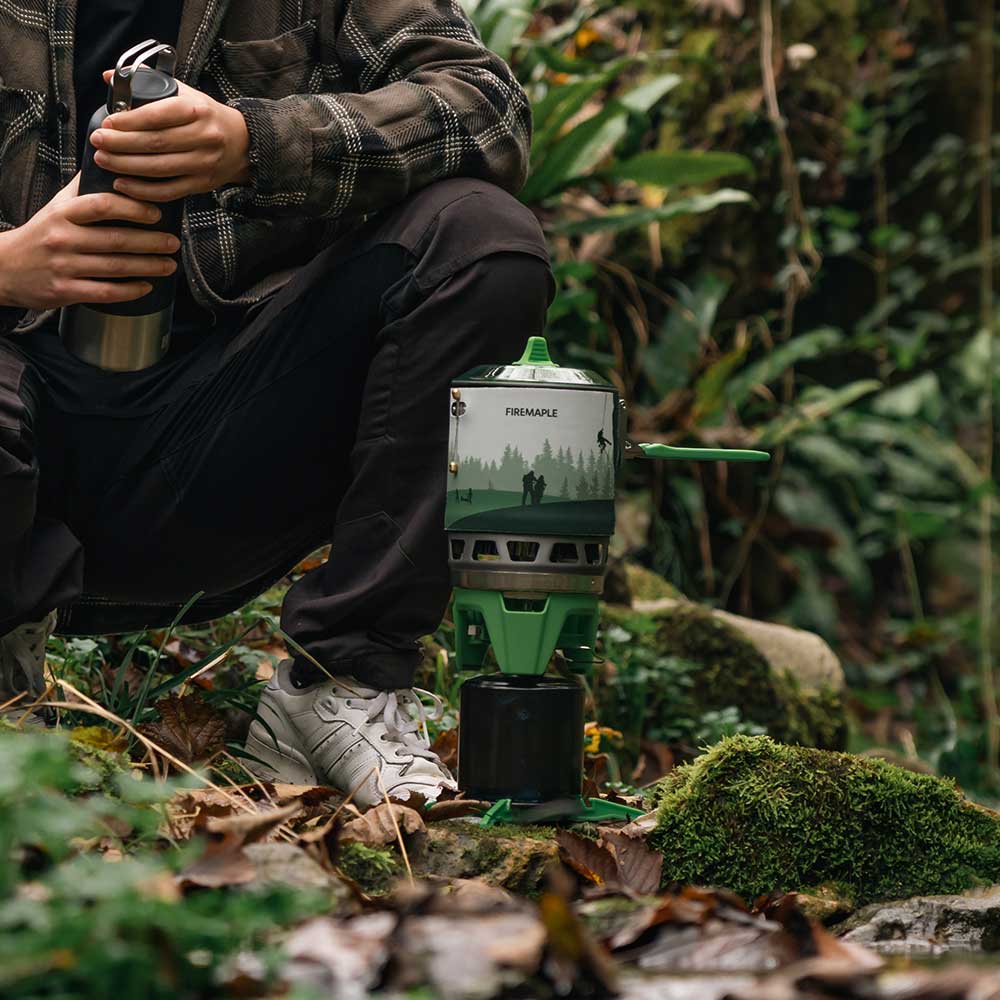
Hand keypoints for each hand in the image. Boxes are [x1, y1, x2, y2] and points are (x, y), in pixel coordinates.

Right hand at [0, 174, 178, 309]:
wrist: (4, 267)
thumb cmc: (40, 235)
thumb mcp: (55, 207)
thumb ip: (83, 190)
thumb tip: (112, 167)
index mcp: (62, 214)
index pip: (101, 205)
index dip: (133, 208)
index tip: (157, 213)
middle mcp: (62, 239)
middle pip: (115, 240)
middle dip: (151, 242)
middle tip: (173, 243)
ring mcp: (64, 267)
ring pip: (114, 267)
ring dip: (147, 267)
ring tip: (169, 264)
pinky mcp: (65, 291)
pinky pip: (104, 292)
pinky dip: (129, 290)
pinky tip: (147, 287)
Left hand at [90, 76, 250, 201]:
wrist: (243, 144)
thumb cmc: (207, 117)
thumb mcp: (185, 94)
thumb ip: (148, 84)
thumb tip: (109, 76)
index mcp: (197, 111)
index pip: (158, 116)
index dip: (129, 121)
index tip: (107, 122)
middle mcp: (203, 138)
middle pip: (155, 143)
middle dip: (121, 144)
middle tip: (98, 141)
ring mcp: (203, 163)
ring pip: (159, 169)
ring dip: (127, 166)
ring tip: (103, 160)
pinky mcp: (202, 184)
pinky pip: (169, 191)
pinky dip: (143, 191)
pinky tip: (123, 184)